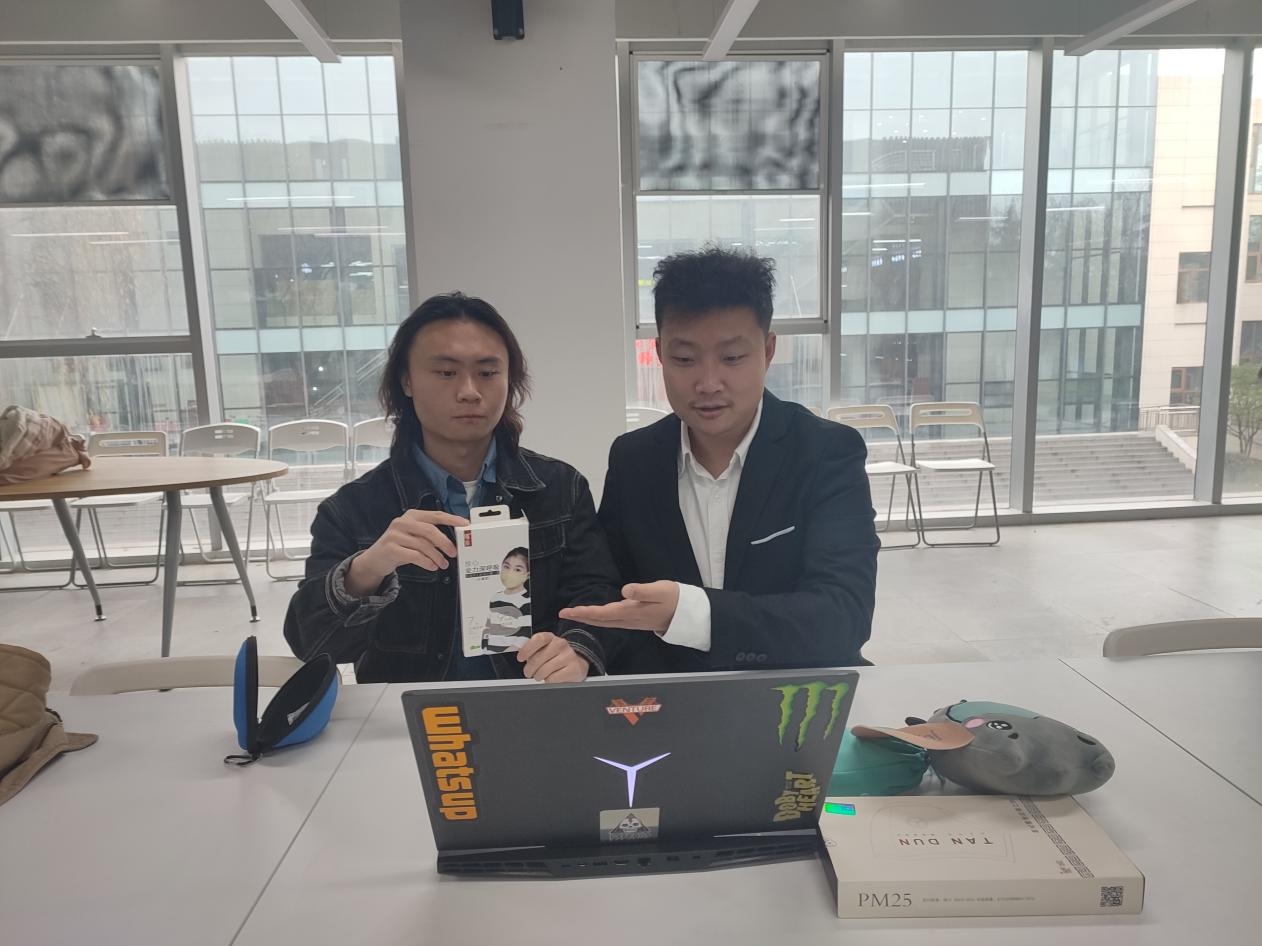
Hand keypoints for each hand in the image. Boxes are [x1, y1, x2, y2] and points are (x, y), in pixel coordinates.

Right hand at [345, 509, 467, 596]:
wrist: (375, 559)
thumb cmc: (399, 547)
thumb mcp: (413, 536)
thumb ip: (430, 535)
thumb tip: (452, 541)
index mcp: (412, 516)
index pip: (435, 515)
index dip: (452, 519)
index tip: (465, 525)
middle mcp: (402, 522)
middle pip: (430, 530)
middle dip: (445, 542)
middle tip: (454, 553)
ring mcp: (395, 535)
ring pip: (423, 545)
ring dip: (437, 556)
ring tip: (443, 564)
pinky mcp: (391, 548)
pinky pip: (414, 555)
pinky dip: (426, 562)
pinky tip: (432, 566)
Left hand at [517, 632, 588, 682]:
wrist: (576, 662)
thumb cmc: (556, 656)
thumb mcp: (543, 648)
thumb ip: (531, 648)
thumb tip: (517, 649)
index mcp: (550, 637)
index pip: (538, 639)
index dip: (527, 649)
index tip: (520, 658)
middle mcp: (560, 644)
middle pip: (537, 659)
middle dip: (529, 669)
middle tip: (529, 672)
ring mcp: (568, 656)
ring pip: (544, 671)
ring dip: (538, 676)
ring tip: (541, 675)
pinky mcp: (574, 669)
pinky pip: (553, 679)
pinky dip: (549, 681)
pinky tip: (552, 677)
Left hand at [558, 581, 679, 634]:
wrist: (684, 613)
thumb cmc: (672, 598)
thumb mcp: (659, 590)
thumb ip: (642, 590)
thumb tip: (625, 591)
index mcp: (630, 612)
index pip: (602, 614)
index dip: (585, 613)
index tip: (569, 611)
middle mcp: (627, 619)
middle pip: (599, 621)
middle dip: (581, 618)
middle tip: (563, 614)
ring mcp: (630, 622)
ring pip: (604, 622)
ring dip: (588, 619)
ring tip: (573, 614)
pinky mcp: (633, 620)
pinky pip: (610, 622)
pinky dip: (598, 619)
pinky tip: (594, 616)